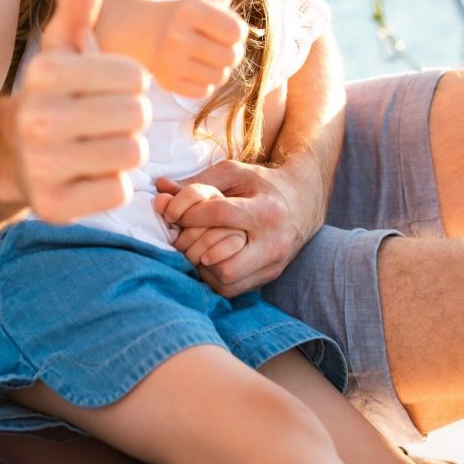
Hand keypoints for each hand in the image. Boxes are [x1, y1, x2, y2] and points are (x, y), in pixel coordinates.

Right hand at [14, 0, 150, 222]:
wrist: (18, 153)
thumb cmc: (59, 89)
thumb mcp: (66, 41)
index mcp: (44, 73)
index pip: (134, 77)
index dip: (130, 81)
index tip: (103, 86)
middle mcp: (37, 120)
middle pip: (137, 117)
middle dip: (132, 117)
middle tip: (105, 118)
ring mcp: (42, 167)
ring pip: (132, 155)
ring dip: (126, 149)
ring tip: (99, 142)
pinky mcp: (53, 207)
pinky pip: (119, 191)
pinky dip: (113, 183)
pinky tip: (88, 173)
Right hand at [144, 0, 246, 97]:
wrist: (148, 33)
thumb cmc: (191, 9)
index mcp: (191, 10)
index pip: (237, 33)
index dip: (234, 30)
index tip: (220, 23)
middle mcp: (177, 36)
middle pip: (230, 57)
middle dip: (227, 50)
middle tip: (210, 40)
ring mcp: (170, 62)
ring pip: (218, 76)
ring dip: (216, 67)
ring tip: (200, 53)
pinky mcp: (168, 83)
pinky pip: (204, 90)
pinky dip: (202, 81)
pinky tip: (190, 67)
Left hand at [166, 159, 323, 296]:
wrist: (303, 203)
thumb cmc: (263, 184)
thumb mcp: (234, 173)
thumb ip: (198, 182)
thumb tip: (160, 189)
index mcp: (267, 211)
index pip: (221, 215)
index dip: (190, 214)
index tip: (173, 212)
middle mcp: (273, 243)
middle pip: (222, 262)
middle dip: (193, 247)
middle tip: (180, 235)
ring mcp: (272, 265)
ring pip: (225, 281)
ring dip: (201, 266)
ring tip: (193, 247)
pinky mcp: (268, 278)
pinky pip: (231, 289)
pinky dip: (212, 276)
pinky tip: (207, 258)